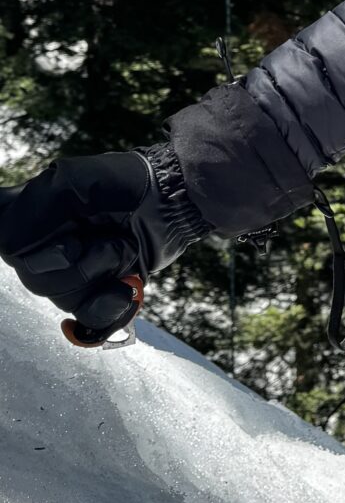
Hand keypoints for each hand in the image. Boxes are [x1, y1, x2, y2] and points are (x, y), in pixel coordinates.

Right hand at [0, 147, 205, 342]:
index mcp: (27, 214)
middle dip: (80, 261)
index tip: (69, 237)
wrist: (171, 203)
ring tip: (124, 247)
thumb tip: (12, 249)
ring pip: (62, 298)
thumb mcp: (76, 183)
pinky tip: (126, 287)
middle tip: (109, 236)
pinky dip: (109, 307)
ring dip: (102, 273)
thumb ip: (37, 210)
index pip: (7, 242)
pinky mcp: (96, 291)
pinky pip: (88, 319)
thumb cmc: (126, 183)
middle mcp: (42, 246)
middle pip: (35, 279)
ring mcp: (69, 271)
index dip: (30, 249)